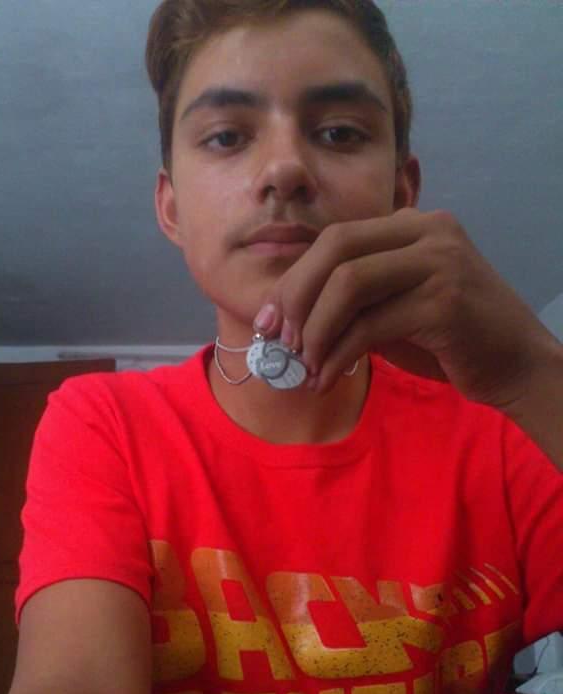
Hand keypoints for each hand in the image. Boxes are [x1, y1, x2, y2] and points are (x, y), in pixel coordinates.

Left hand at [253, 207, 556, 410]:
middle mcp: (428, 232)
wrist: (516, 365)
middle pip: (336, 248)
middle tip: (277, 339)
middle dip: (295, 296)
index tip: (268, 319)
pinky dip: (338, 355)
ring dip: (314, 329)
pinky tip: (327, 377)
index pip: (336, 239)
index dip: (295, 279)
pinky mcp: (444, 302)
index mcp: (412, 226)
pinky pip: (370, 326)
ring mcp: (439, 262)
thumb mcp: (396, 308)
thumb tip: (286, 319)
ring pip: (348, 284)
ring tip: (302, 364)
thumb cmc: (451, 341)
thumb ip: (354, 301)